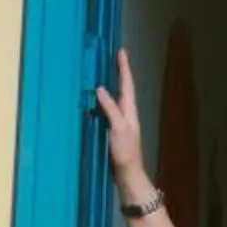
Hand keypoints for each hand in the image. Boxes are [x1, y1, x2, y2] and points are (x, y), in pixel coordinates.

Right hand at [95, 47, 145, 182]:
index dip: (124, 68)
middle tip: (114, 58)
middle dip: (119, 73)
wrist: (128, 174)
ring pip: (117, 98)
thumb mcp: (118, 128)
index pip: (127, 85)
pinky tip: (97, 101)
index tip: (122, 52)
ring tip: (105, 73)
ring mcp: (121, 122)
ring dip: (112, 85)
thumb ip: (111, 109)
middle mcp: (127, 114)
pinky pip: (109, 109)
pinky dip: (105, 100)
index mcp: (129, 111)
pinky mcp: (114, 131)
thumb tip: (101, 89)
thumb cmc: (125, 152)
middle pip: (123, 89)